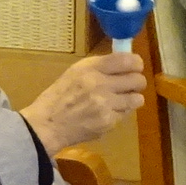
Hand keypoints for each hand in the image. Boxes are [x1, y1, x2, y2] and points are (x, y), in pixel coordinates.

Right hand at [21, 52, 145, 152]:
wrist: (47, 124)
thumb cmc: (60, 96)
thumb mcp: (76, 72)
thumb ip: (100, 67)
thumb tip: (126, 62)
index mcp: (90, 68)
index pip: (127, 60)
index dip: (136, 63)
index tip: (135, 67)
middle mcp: (100, 84)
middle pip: (138, 80)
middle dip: (137, 82)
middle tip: (130, 85)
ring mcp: (105, 105)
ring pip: (137, 99)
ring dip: (132, 99)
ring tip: (121, 100)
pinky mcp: (108, 122)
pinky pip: (125, 114)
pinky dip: (119, 113)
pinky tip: (107, 113)